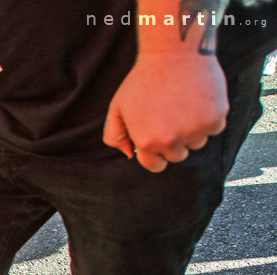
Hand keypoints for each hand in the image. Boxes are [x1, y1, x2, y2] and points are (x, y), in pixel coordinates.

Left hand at [103, 52, 228, 172]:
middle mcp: (171, 141)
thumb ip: (115, 136)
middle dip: (174, 141)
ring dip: (192, 130)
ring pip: (197, 143)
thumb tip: (130, 155)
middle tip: (170, 115)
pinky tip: (197, 99)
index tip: (158, 138)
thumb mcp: (117, 107)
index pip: (155, 165)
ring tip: (183, 105)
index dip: (156, 152)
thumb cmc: (142, 79)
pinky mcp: (215, 118)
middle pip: (177, 156)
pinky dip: (210, 117)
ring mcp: (195, 131)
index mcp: (147, 142)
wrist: (173, 51)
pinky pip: (215, 128)